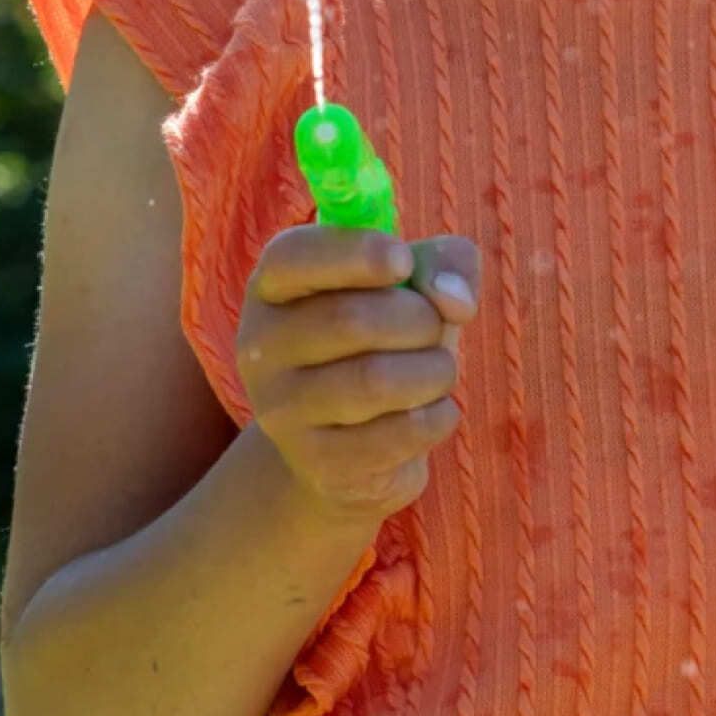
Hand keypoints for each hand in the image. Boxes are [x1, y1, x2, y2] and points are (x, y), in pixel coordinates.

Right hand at [236, 225, 480, 525]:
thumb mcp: (414, 284)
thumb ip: (444, 264)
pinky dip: (437, 417)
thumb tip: (454, 299)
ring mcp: (281, 410)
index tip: (404, 261)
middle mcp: (261, 345)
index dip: (355, 253)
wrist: (354, 444)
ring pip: (374, 380)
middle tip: (437, 328)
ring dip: (434, 370)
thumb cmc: (386, 339)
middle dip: (420, 319)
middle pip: (349, 319)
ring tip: (439, 370)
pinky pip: (395, 435)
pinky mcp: (317, 463)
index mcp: (274, 285)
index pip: (292, 257)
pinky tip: (436, 410)